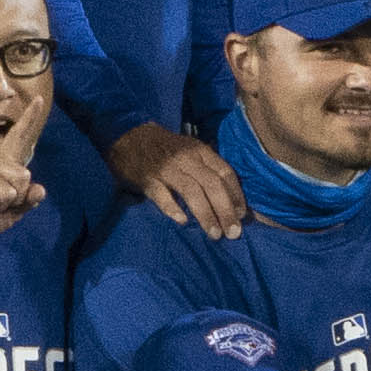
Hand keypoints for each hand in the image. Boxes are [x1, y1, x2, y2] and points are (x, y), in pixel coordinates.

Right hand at [109, 122, 246, 241]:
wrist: (128, 136)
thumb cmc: (165, 149)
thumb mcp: (190, 152)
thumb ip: (208, 170)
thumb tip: (231, 200)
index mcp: (201, 152)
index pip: (225, 173)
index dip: (236, 195)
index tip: (242, 215)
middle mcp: (187, 159)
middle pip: (212, 184)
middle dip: (225, 210)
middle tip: (233, 233)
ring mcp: (166, 168)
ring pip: (192, 191)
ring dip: (206, 214)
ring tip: (214, 234)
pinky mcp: (146, 178)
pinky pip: (161, 195)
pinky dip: (172, 208)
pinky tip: (182, 221)